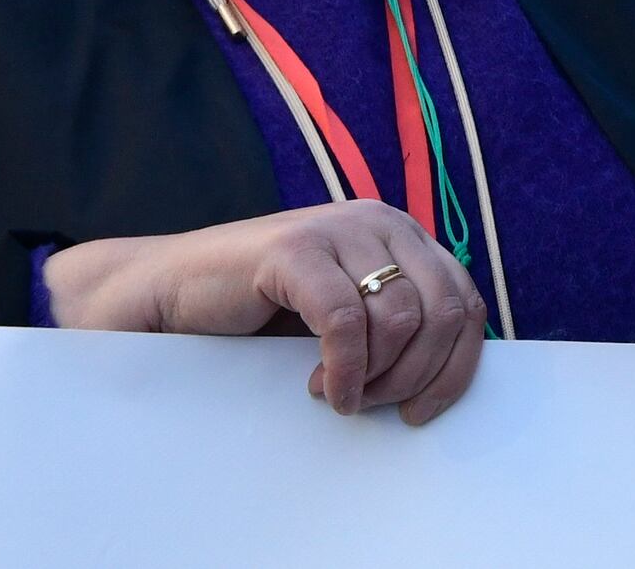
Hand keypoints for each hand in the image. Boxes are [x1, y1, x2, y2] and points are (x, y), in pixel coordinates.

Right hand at [41, 202, 488, 423]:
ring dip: (376, 374)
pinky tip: (323, 390)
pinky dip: (345, 368)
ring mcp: (338, 229)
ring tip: (337, 393)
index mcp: (401, 236)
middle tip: (374, 405)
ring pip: (401, 315)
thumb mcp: (346, 317)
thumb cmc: (261, 315)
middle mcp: (380, 222)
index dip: (456, 364)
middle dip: (416, 374)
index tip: (422, 412)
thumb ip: (395, 325)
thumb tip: (448, 375)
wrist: (169, 293)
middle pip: (443, 310)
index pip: (465, 301)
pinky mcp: (295, 249)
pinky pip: (346, 319)